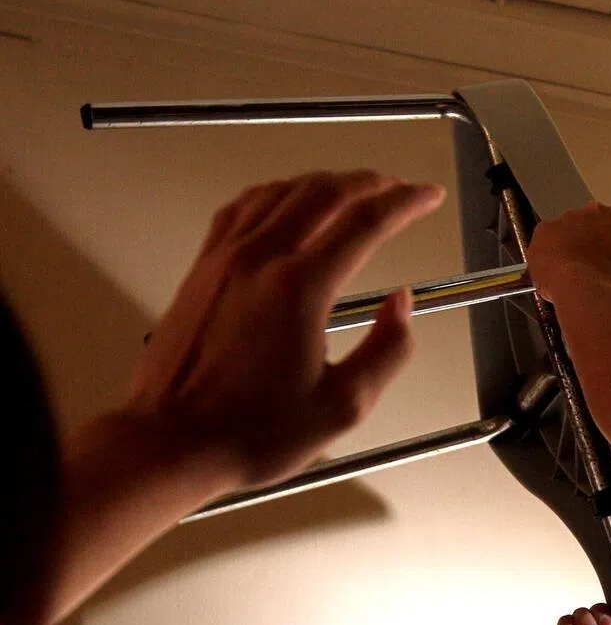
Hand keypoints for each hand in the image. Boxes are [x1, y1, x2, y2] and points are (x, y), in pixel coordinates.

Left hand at [126, 170, 445, 490]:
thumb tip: (402, 307)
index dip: (405, 203)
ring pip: (280, 192)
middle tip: (397, 186)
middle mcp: (260, 261)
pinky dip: (275, 193)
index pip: (365, 224)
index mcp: (300, 289)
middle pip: (323, 193)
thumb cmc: (249, 433)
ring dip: (323, 182)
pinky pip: (241, 209)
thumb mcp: (343, 407)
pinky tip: (282, 200)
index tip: (427, 196)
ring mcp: (224, 260)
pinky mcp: (202, 271)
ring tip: (350, 187)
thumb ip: (387, 352)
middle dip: (369, 182)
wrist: (171, 442)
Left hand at [527, 202, 610, 304]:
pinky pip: (545, 241)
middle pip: (593, 223)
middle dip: (593, 240)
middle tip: (594, 266)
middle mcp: (592, 210)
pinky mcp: (542, 231)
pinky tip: (553, 271)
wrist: (582, 290)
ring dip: (569, 246)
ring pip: (568, 230)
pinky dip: (548, 253)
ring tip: (572, 271)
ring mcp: (565, 219)